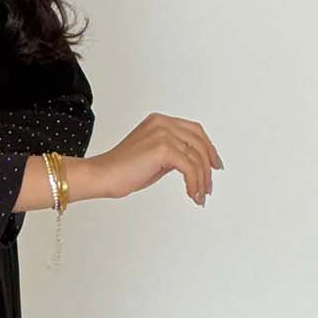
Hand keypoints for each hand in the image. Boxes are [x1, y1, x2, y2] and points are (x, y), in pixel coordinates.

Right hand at [77, 112, 222, 205]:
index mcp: (160, 121)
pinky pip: (189, 168)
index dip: (208, 148)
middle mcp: (163, 123)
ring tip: (199, 195)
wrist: (102, 175)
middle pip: (200, 142)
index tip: (214, 165)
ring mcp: (163, 134)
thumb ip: (172, 153)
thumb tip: (191, 164)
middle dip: (208, 166)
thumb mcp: (153, 157)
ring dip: (202, 180)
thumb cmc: (121, 170)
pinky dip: (194, 184)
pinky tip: (191, 194)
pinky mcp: (163, 148)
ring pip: (197, 157)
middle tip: (209, 186)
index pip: (194, 131)